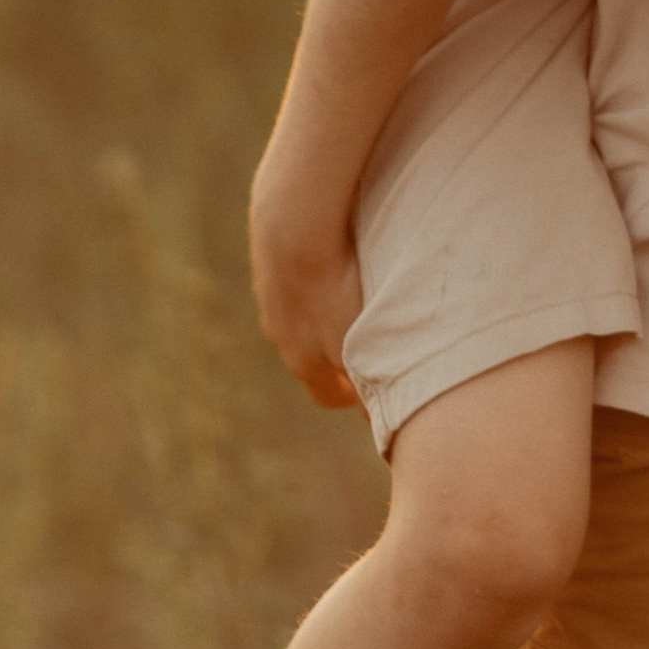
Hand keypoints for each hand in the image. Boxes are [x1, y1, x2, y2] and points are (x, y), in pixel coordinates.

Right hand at [249, 169, 365, 410]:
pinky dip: (313, 272)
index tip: (370, 389)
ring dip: (324, 307)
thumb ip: (370, 386)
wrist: (291, 227)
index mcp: (304, 362)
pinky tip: (338, 253)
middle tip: (368, 335)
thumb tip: (381, 422)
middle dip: (337, 350)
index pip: (328, 396)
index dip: (351, 396)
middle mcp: (280, 335)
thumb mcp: (358, 346)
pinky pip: (294, 274)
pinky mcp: (268, 259)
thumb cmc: (334, 288)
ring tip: (355, 287)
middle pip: (310, 354)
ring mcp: (270, 297)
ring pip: (301, 313)